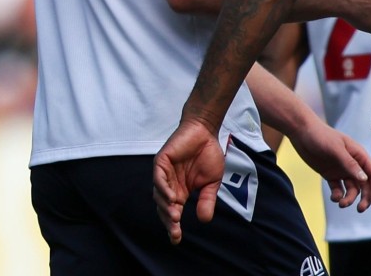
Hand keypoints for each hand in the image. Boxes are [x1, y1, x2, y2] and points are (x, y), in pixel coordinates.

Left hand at [153, 119, 224, 243]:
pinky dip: (163, 189)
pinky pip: (158, 179)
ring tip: (176, 216)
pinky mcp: (161, 162)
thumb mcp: (212, 181)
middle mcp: (169, 185)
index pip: (173, 212)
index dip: (173, 227)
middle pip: (164, 208)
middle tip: (176, 230)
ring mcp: (163, 173)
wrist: (206, 130)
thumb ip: (207, 199)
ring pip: (158, 195)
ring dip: (166, 207)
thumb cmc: (208, 153)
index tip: (177, 240)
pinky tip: (172, 198)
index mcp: (180, 191)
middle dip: (168, 220)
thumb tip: (204, 220)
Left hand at [288, 116, 370, 212]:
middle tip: (360, 209)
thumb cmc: (321, 136)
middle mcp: (352, 163)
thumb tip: (365, 179)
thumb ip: (350, 164)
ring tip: (341, 204)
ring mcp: (341, 169)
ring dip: (350, 199)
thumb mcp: (336, 149)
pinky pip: (338, 189)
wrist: (302, 132)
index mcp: (358, 154)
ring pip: (352, 189)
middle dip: (365, 197)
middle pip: (364, 184)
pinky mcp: (330, 174)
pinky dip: (338, 196)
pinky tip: (334, 197)